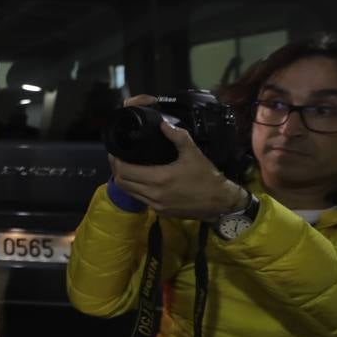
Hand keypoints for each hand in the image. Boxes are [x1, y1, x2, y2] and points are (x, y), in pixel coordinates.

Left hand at [110, 123, 248, 220]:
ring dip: (124, 180)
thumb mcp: (193, 153)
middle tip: (118, 157)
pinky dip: (135, 189)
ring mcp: (156, 205)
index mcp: (159, 178)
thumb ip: (177, 136)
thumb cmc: (207, 177)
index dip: (116, 161)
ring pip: (129, 192)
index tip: (115, 151)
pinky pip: (140, 199)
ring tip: (126, 167)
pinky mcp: (160, 212)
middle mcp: (154, 194)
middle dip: (116, 169)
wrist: (221, 202)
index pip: (125, 171)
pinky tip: (140, 179)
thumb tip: (162, 123)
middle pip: (122, 182)